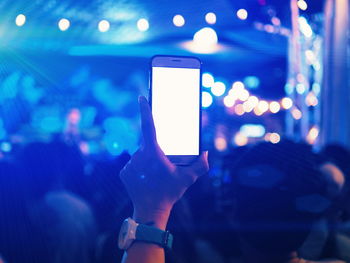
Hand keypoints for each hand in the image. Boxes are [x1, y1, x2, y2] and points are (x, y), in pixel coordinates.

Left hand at [120, 96, 208, 228]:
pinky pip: (133, 164)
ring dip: (147, 160)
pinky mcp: (123, 172)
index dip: (145, 110)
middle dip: (155, 151)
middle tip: (162, 167)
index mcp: (153, 152)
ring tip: (154, 175)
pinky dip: (139, 168)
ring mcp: (129, 164)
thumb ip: (200, 165)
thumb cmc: (169, 192)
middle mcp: (138, 155)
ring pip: (140, 155)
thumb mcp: (188, 179)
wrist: (150, 210)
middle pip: (147, 145)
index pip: (148, 126)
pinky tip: (145, 178)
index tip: (141, 97)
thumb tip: (205, 153)